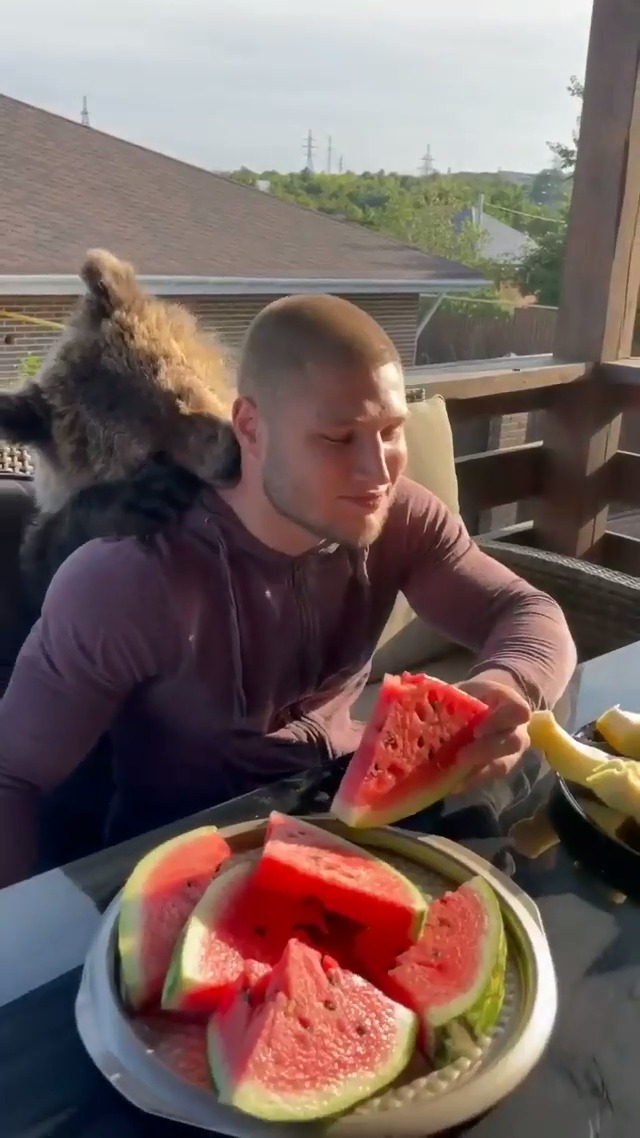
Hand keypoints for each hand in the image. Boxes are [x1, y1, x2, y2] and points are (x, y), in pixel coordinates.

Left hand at [453, 671, 531, 791]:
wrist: (487, 707)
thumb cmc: (473, 696)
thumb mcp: (464, 687)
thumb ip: (443, 690)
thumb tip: (407, 686)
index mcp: (510, 703)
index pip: (519, 712)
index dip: (501, 721)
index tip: (477, 729)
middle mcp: (517, 729)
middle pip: (512, 743)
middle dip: (486, 751)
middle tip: (461, 755)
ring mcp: (511, 751)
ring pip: (503, 765)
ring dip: (479, 770)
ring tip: (454, 771)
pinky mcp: (499, 768)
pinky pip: (489, 778)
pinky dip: (470, 781)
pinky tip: (452, 784)